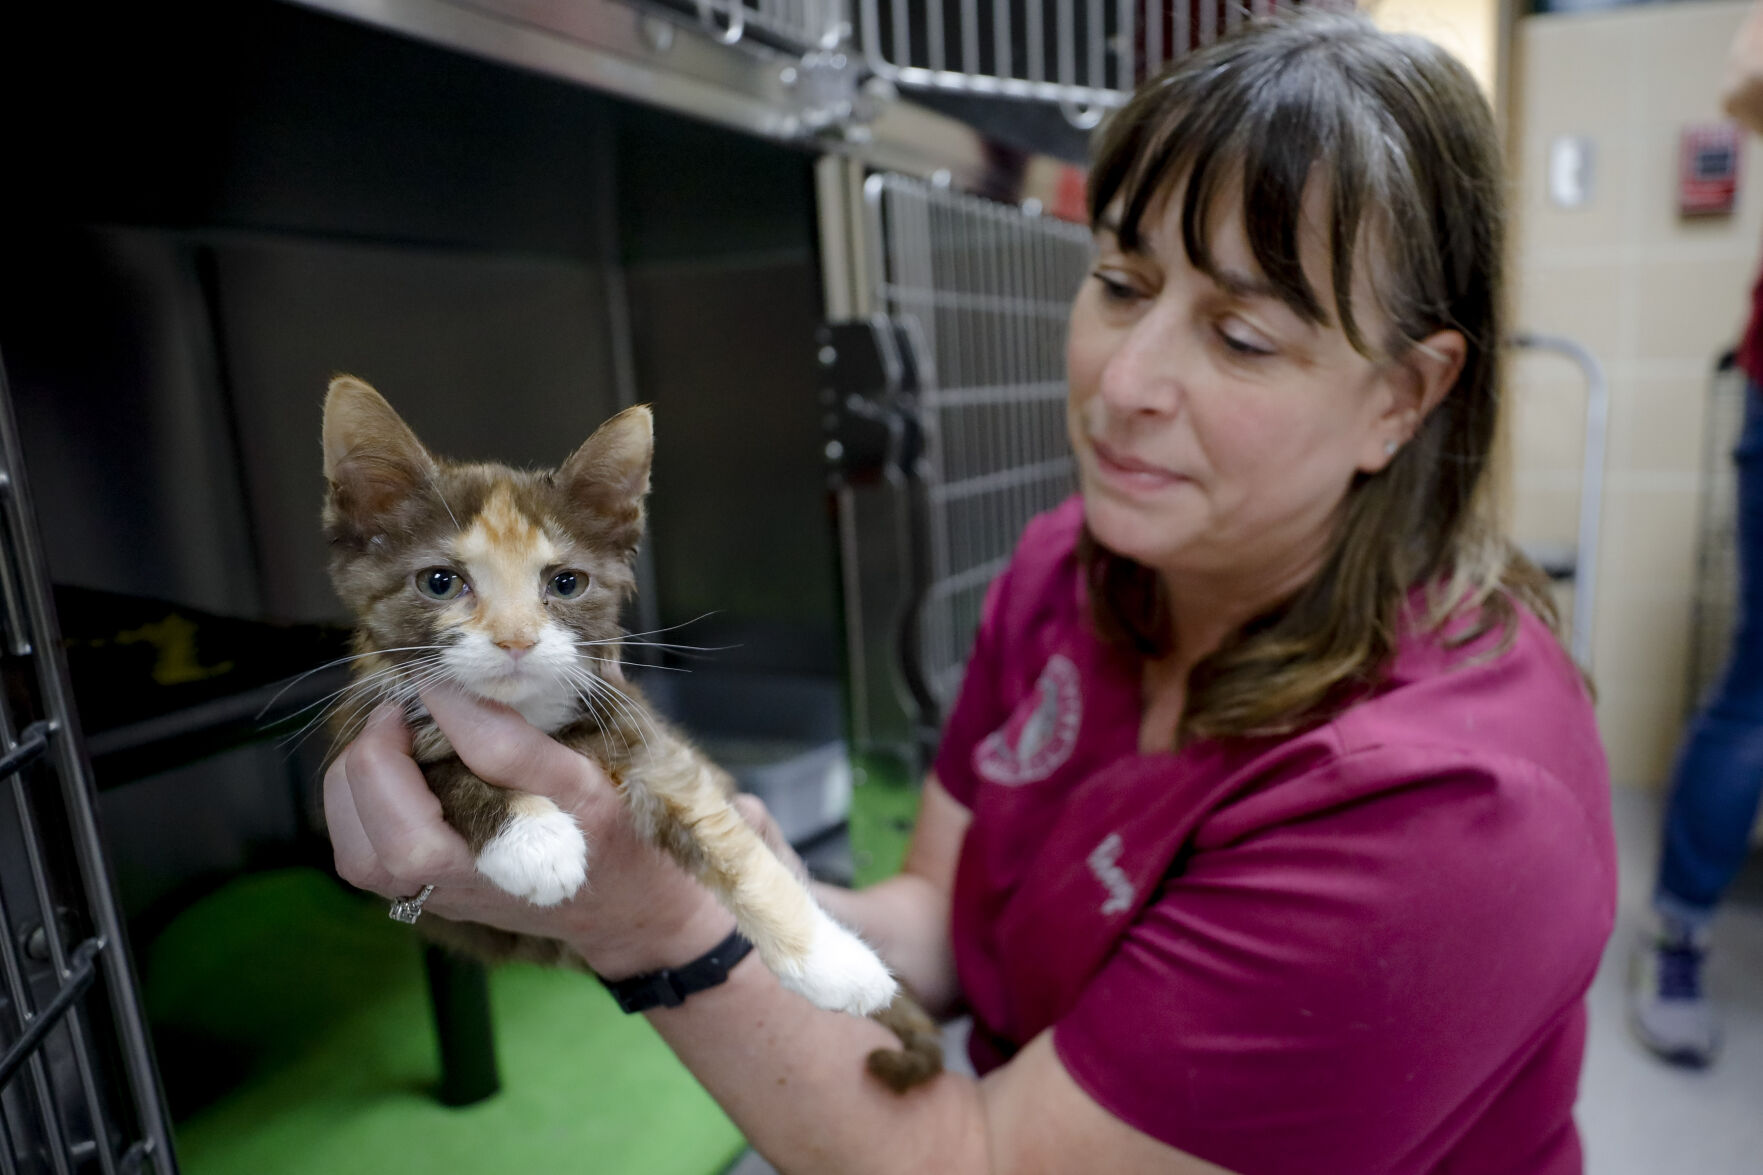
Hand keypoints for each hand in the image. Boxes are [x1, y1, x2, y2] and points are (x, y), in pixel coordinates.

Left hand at [322, 687, 733, 976]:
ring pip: (350, 838)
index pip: (402, 811)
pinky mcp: (416, 889)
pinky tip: (399, 769)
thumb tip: (440, 689)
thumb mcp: (579, 783)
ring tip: (397, 736)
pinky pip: (362, 843)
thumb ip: (509, 743)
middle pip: (359, 826)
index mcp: (474, 872)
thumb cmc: (607, 840)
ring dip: (358, 777)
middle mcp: (433, 892)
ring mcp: (420, 895)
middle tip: (407, 709)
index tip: (429, 683)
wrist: (621, 905)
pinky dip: (363, 799)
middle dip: (370, 752)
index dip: (400, 735)